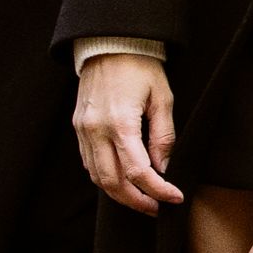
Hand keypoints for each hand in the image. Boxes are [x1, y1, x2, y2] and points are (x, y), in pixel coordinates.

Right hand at [74, 51, 180, 213]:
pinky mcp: (78, 127)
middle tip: (156, 208)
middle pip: (113, 182)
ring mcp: (83, 130)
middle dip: (136, 201)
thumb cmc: (141, 67)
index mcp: (121, 122)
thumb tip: (164, 167)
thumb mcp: (163, 98)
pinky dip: (104, 177)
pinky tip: (121, 180)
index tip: (174, 197)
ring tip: (141, 199)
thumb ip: (163, 135)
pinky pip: (88, 162)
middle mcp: (96, 130)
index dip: (157, 190)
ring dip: (118, 194)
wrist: (110, 44)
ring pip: (97, 176)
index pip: (138, 171)